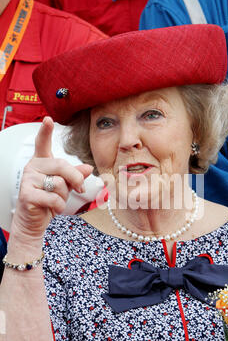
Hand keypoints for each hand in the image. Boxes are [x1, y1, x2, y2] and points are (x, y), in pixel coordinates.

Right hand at [10, 117, 93, 240]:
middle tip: (80, 189)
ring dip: (65, 196)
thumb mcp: (65, 187)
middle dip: (76, 179)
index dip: (45, 131)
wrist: (34, 222)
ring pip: (59, 183)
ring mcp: (28, 180)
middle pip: (62, 165)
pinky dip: (59, 206)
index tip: (48, 119)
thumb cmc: (48, 201)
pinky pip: (54, 198)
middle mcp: (33, 167)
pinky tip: (53, 209)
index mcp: (42, 162)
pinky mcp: (26, 194)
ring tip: (57, 201)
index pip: (42, 143)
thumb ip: (75, 175)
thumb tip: (88, 168)